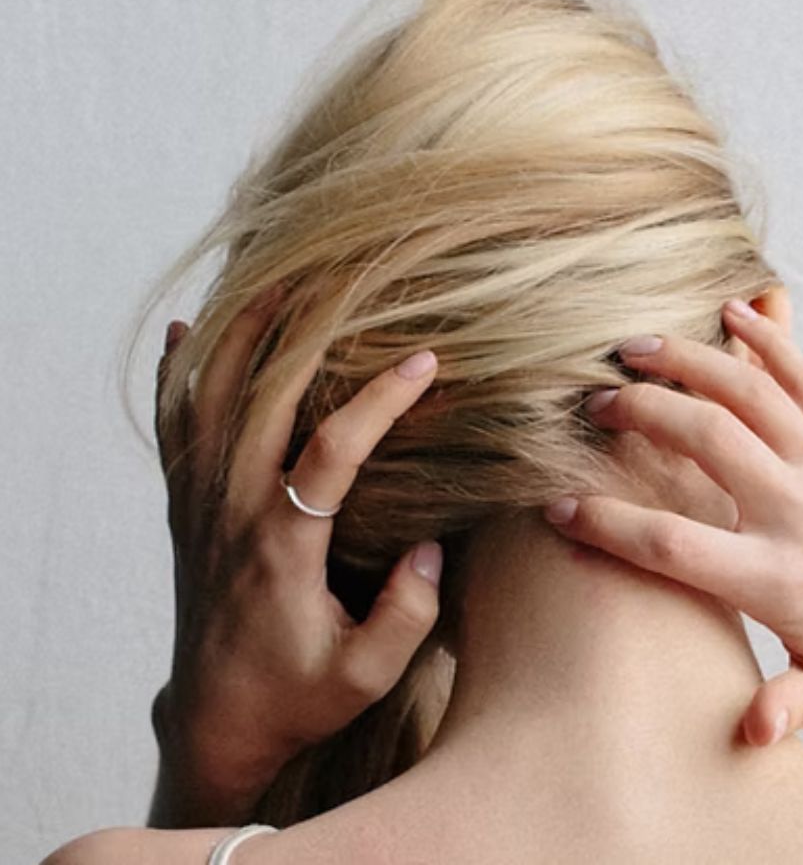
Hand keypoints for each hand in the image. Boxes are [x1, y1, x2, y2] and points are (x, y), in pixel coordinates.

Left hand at [150, 290, 442, 823]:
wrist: (215, 720)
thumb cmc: (296, 696)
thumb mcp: (365, 675)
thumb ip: (407, 615)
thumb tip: (432, 547)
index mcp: (283, 545)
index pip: (332, 450)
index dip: (378, 400)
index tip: (423, 363)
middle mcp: (234, 512)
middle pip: (259, 400)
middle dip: (301, 334)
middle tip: (338, 282)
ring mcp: (202, 505)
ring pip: (210, 401)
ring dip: (237, 337)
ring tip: (268, 282)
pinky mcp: (185, 509)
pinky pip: (171, 428)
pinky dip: (174, 375)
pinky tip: (180, 331)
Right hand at [545, 301, 802, 747]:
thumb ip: (795, 707)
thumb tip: (749, 732)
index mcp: (780, 578)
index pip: (672, 545)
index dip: (606, 524)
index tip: (557, 508)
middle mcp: (799, 509)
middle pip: (702, 438)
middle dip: (637, 412)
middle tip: (592, 405)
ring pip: (747, 391)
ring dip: (685, 360)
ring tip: (634, 346)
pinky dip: (768, 335)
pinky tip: (731, 308)